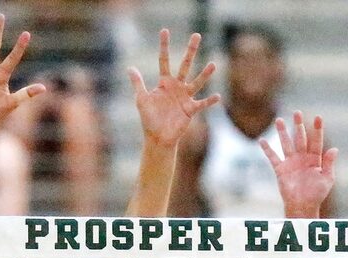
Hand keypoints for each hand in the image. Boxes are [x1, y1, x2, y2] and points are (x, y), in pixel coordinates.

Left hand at [128, 30, 219, 146]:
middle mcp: (177, 87)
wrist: (158, 137)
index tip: (165, 31)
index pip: (164, 60)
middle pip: (185, 65)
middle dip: (190, 51)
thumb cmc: (149, 119)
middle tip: (197, 35)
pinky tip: (217, 96)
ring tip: (213, 64)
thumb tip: (130, 67)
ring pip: (197, 82)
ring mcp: (185, 97)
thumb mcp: (141, 99)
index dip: (164, 46)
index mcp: (164, 82)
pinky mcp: (191, 110)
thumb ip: (138, 83)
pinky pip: (202, 104)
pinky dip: (210, 101)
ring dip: (205, 74)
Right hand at [260, 111, 337, 217]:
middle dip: (298, 126)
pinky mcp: (281, 170)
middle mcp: (302, 158)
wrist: (303, 206)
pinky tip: (261, 141)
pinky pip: (273, 157)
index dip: (317, 130)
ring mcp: (291, 163)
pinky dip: (267, 149)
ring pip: (286, 144)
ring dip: (282, 132)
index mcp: (315, 159)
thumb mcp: (327, 179)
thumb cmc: (317, 194)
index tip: (318, 117)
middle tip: (297, 113)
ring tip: (279, 120)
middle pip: (300, 138)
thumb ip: (329, 164)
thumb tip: (334, 149)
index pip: (316, 141)